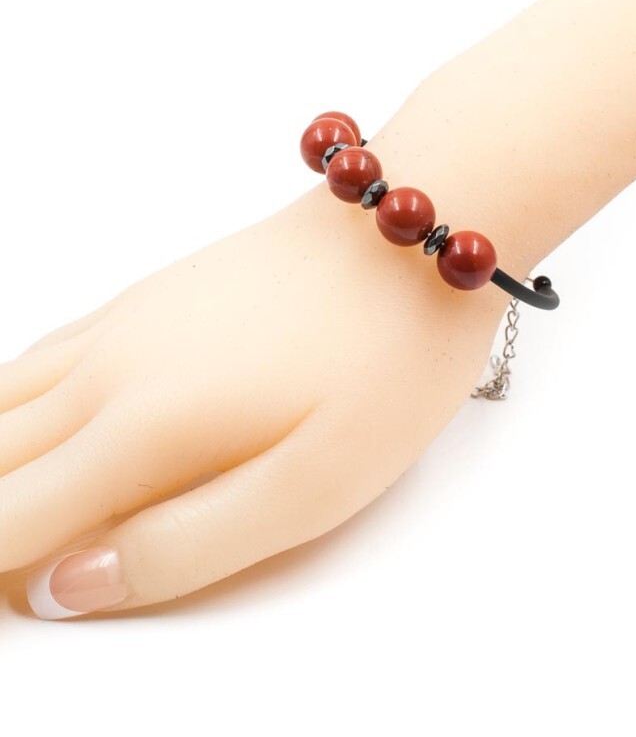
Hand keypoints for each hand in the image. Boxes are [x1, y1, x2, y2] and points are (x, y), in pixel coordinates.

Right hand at [0, 180, 508, 617]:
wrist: (405, 230)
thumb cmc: (380, 361)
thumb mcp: (309, 488)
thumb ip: (182, 547)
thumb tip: (67, 586)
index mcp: (140, 427)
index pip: (6, 517)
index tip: (20, 594)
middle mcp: (107, 369)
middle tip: (25, 555)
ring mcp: (122, 322)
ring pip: (1, 401)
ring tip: (31, 498)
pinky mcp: (146, 296)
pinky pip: (40, 354)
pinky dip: (11, 406)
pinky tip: (39, 426)